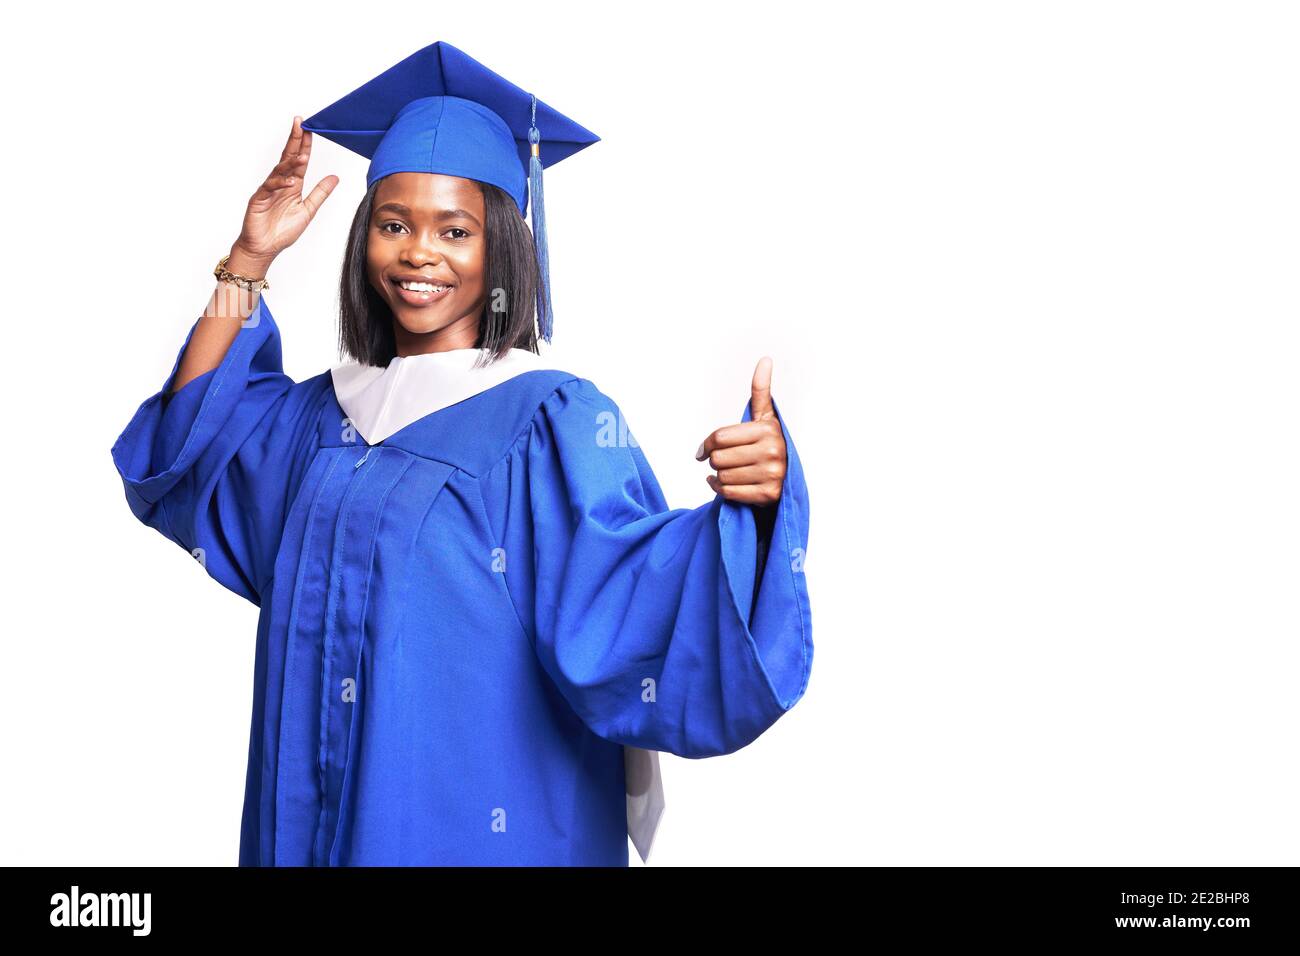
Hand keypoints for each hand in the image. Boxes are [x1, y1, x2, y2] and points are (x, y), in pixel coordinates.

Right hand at [233, 116, 338, 268]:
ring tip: (302, 154)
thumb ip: (320, 193)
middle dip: (294, 140)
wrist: (264, 248)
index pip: (298, 160)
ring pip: (279, 171)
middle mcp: (279, 184)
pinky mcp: (259, 200)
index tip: (310, 129)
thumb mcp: (308, 210)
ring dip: (290, 162)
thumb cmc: (282, 231)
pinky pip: (269, 188)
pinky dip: (279, 183)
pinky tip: (289, 180)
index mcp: (292, 185)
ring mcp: (268, 190)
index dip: (304, 145)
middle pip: (287, 158)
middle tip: (300, 123)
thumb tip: (335, 177)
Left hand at [695, 357, 785, 506]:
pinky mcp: (768, 495)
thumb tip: (765, 359)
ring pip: (722, 476)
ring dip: (718, 476)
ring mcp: (772, 475)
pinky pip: (728, 492)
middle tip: (724, 461)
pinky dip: (719, 489)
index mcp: (768, 429)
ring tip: (729, 472)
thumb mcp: (765, 417)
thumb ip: (761, 390)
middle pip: (718, 458)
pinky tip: (723, 484)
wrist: (786, 478)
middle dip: (715, 461)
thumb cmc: (768, 444)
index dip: (706, 444)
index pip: (719, 438)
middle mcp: (773, 451)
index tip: (703, 450)